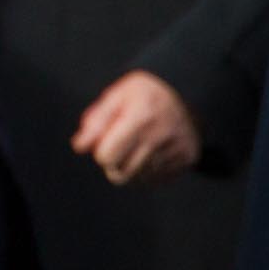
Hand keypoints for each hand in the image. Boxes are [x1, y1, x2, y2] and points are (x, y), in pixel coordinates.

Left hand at [71, 71, 201, 184]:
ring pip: (139, 179)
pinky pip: (158, 180)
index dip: (101, 151)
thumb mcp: (116, 96)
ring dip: (131, 168)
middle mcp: (162, 135)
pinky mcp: (188, 159)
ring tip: (135, 147)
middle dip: (113, 165)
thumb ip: (96, 121)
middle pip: (121, 174)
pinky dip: (148, 171)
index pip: (107, 157)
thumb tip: (80, 147)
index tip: (107, 140)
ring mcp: (178, 149)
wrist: (186, 90)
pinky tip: (151, 152)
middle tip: (118, 148)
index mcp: (140, 116)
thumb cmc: (143, 94)